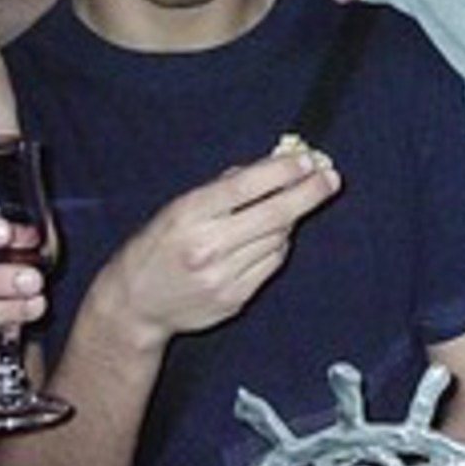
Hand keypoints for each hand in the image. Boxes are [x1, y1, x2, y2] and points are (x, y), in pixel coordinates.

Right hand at [94, 149, 340, 350]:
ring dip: (290, 219)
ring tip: (287, 207)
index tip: (307, 160)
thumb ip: (223, 188)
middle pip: (273, 215)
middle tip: (331, 178)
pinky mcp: (235, 299)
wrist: (133, 305)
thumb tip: (270, 166)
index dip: (281, 171)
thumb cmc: (156, 246)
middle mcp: (207, 247)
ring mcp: (223, 277)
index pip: (245, 187)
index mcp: (188, 216)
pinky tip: (268, 238)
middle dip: (309, 193)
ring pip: (278, 240)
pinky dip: (277, 247)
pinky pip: (272, 264)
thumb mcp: (178, 207)